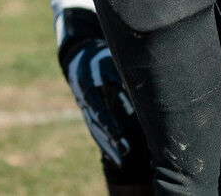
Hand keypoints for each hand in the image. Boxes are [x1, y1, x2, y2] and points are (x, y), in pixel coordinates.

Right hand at [62, 35, 143, 169]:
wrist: (80, 59)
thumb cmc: (101, 59)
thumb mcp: (110, 63)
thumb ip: (121, 79)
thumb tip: (141, 94)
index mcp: (88, 85)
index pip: (98, 108)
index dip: (108, 123)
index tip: (118, 135)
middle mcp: (84, 100)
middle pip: (97, 123)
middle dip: (109, 138)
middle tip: (124, 151)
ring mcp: (85, 109)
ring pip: (95, 130)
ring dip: (107, 146)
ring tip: (120, 161)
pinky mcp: (89, 114)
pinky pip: (96, 131)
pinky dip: (104, 144)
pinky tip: (113, 157)